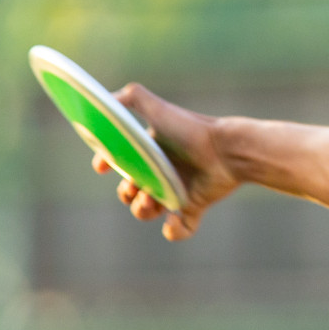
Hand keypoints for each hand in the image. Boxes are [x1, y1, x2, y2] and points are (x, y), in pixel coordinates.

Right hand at [94, 83, 239, 240]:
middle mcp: (161, 171)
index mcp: (150, 150)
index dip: (106, 164)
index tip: (100, 167)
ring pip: (146, 211)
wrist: (228, 149)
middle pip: (129, 191)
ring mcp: (177, 190)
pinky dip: (173, 231)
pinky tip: (172, 220)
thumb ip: (131, 98)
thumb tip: (106, 101)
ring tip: (151, 200)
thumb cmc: (192, 129)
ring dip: (141, 210)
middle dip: (125, 193)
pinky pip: (179, 229)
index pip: (119, 161)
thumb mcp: (158, 109)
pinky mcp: (194, 206)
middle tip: (136, 187)